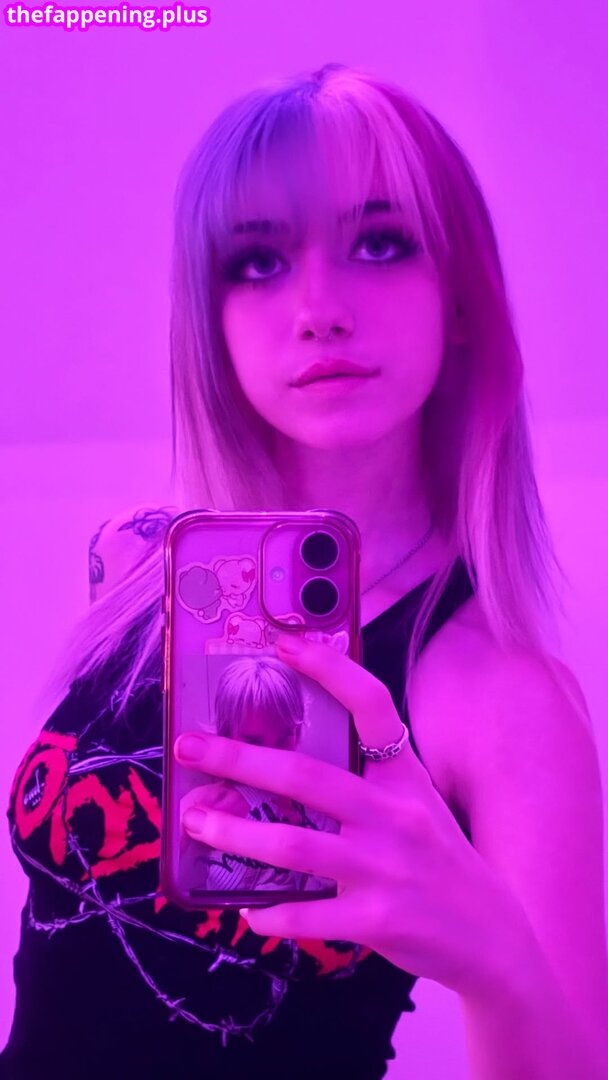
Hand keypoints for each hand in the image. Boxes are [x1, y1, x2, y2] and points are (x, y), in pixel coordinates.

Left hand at [174, 632, 528, 996]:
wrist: (493, 938)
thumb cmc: (440, 863)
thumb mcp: (417, 805)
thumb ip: (369, 779)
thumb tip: (288, 759)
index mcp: (406, 777)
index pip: (371, 705)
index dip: (329, 669)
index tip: (283, 645)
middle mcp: (397, 814)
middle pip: (307, 775)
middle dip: (239, 758)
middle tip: (189, 746)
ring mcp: (387, 868)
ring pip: (296, 843)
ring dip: (236, 832)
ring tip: (196, 821)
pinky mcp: (378, 920)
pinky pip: (309, 913)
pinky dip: (270, 912)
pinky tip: (246, 911)